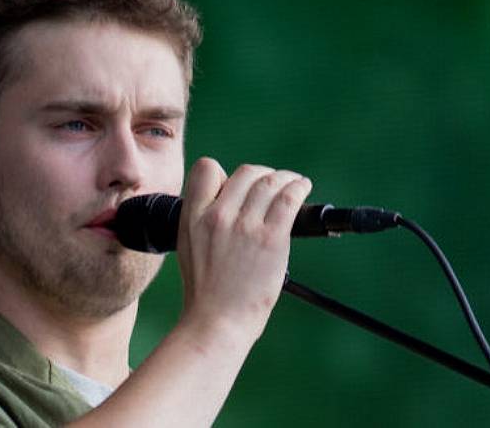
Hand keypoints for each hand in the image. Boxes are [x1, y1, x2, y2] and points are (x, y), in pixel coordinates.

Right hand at [176, 158, 311, 342]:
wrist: (217, 321)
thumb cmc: (205, 291)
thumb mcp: (187, 246)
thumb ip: (199, 218)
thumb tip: (224, 197)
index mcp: (193, 217)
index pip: (206, 169)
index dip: (224, 174)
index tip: (237, 187)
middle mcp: (218, 216)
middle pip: (245, 173)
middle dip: (262, 175)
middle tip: (272, 185)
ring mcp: (245, 226)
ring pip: (270, 181)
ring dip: (285, 178)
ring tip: (293, 184)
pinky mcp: (271, 238)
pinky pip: (288, 198)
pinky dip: (299, 188)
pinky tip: (302, 188)